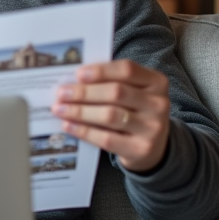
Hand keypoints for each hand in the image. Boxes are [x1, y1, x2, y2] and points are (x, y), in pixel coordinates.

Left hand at [51, 60, 170, 173]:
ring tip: (60, 109)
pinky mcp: (141, 149)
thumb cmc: (134, 112)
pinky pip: (107, 138)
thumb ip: (111, 83)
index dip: (101, 71)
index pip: (127, 70)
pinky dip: (84, 131)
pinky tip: (68, 125)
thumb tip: (73, 81)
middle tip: (61, 93)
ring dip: (80, 111)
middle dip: (84, 92)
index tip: (77, 74)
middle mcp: (158, 103)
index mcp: (156, 82)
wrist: (153, 148)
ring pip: (110, 115)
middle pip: (116, 92)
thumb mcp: (133, 93)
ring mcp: (152, 128)